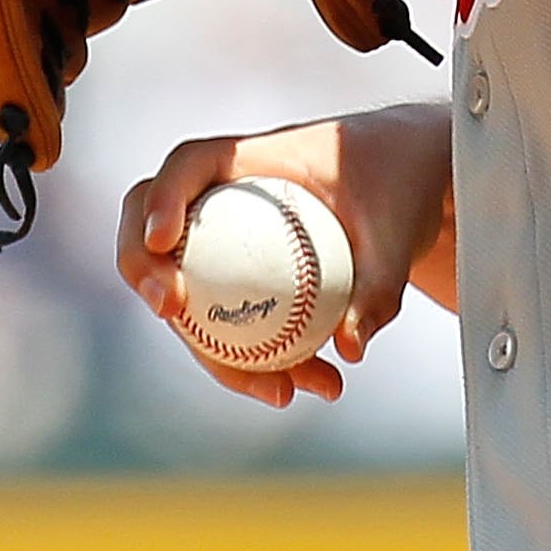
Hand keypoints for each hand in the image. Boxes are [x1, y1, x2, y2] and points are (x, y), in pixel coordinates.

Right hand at [116, 103, 456, 409]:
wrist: (406, 191)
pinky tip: (297, 389)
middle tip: (170, 311)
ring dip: (214, 350)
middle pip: (151, 226)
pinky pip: (225, 325)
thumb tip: (349, 348)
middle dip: (144, 271)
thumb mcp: (400, 233)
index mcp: (249, 158)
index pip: (188, 164)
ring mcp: (221, 241)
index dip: (161, 198)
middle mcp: (221, 197)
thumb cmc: (396, 188)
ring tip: (281, 391)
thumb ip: (379, 287)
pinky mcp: (234, 280)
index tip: (163, 240)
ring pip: (188, 295)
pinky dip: (251, 361)